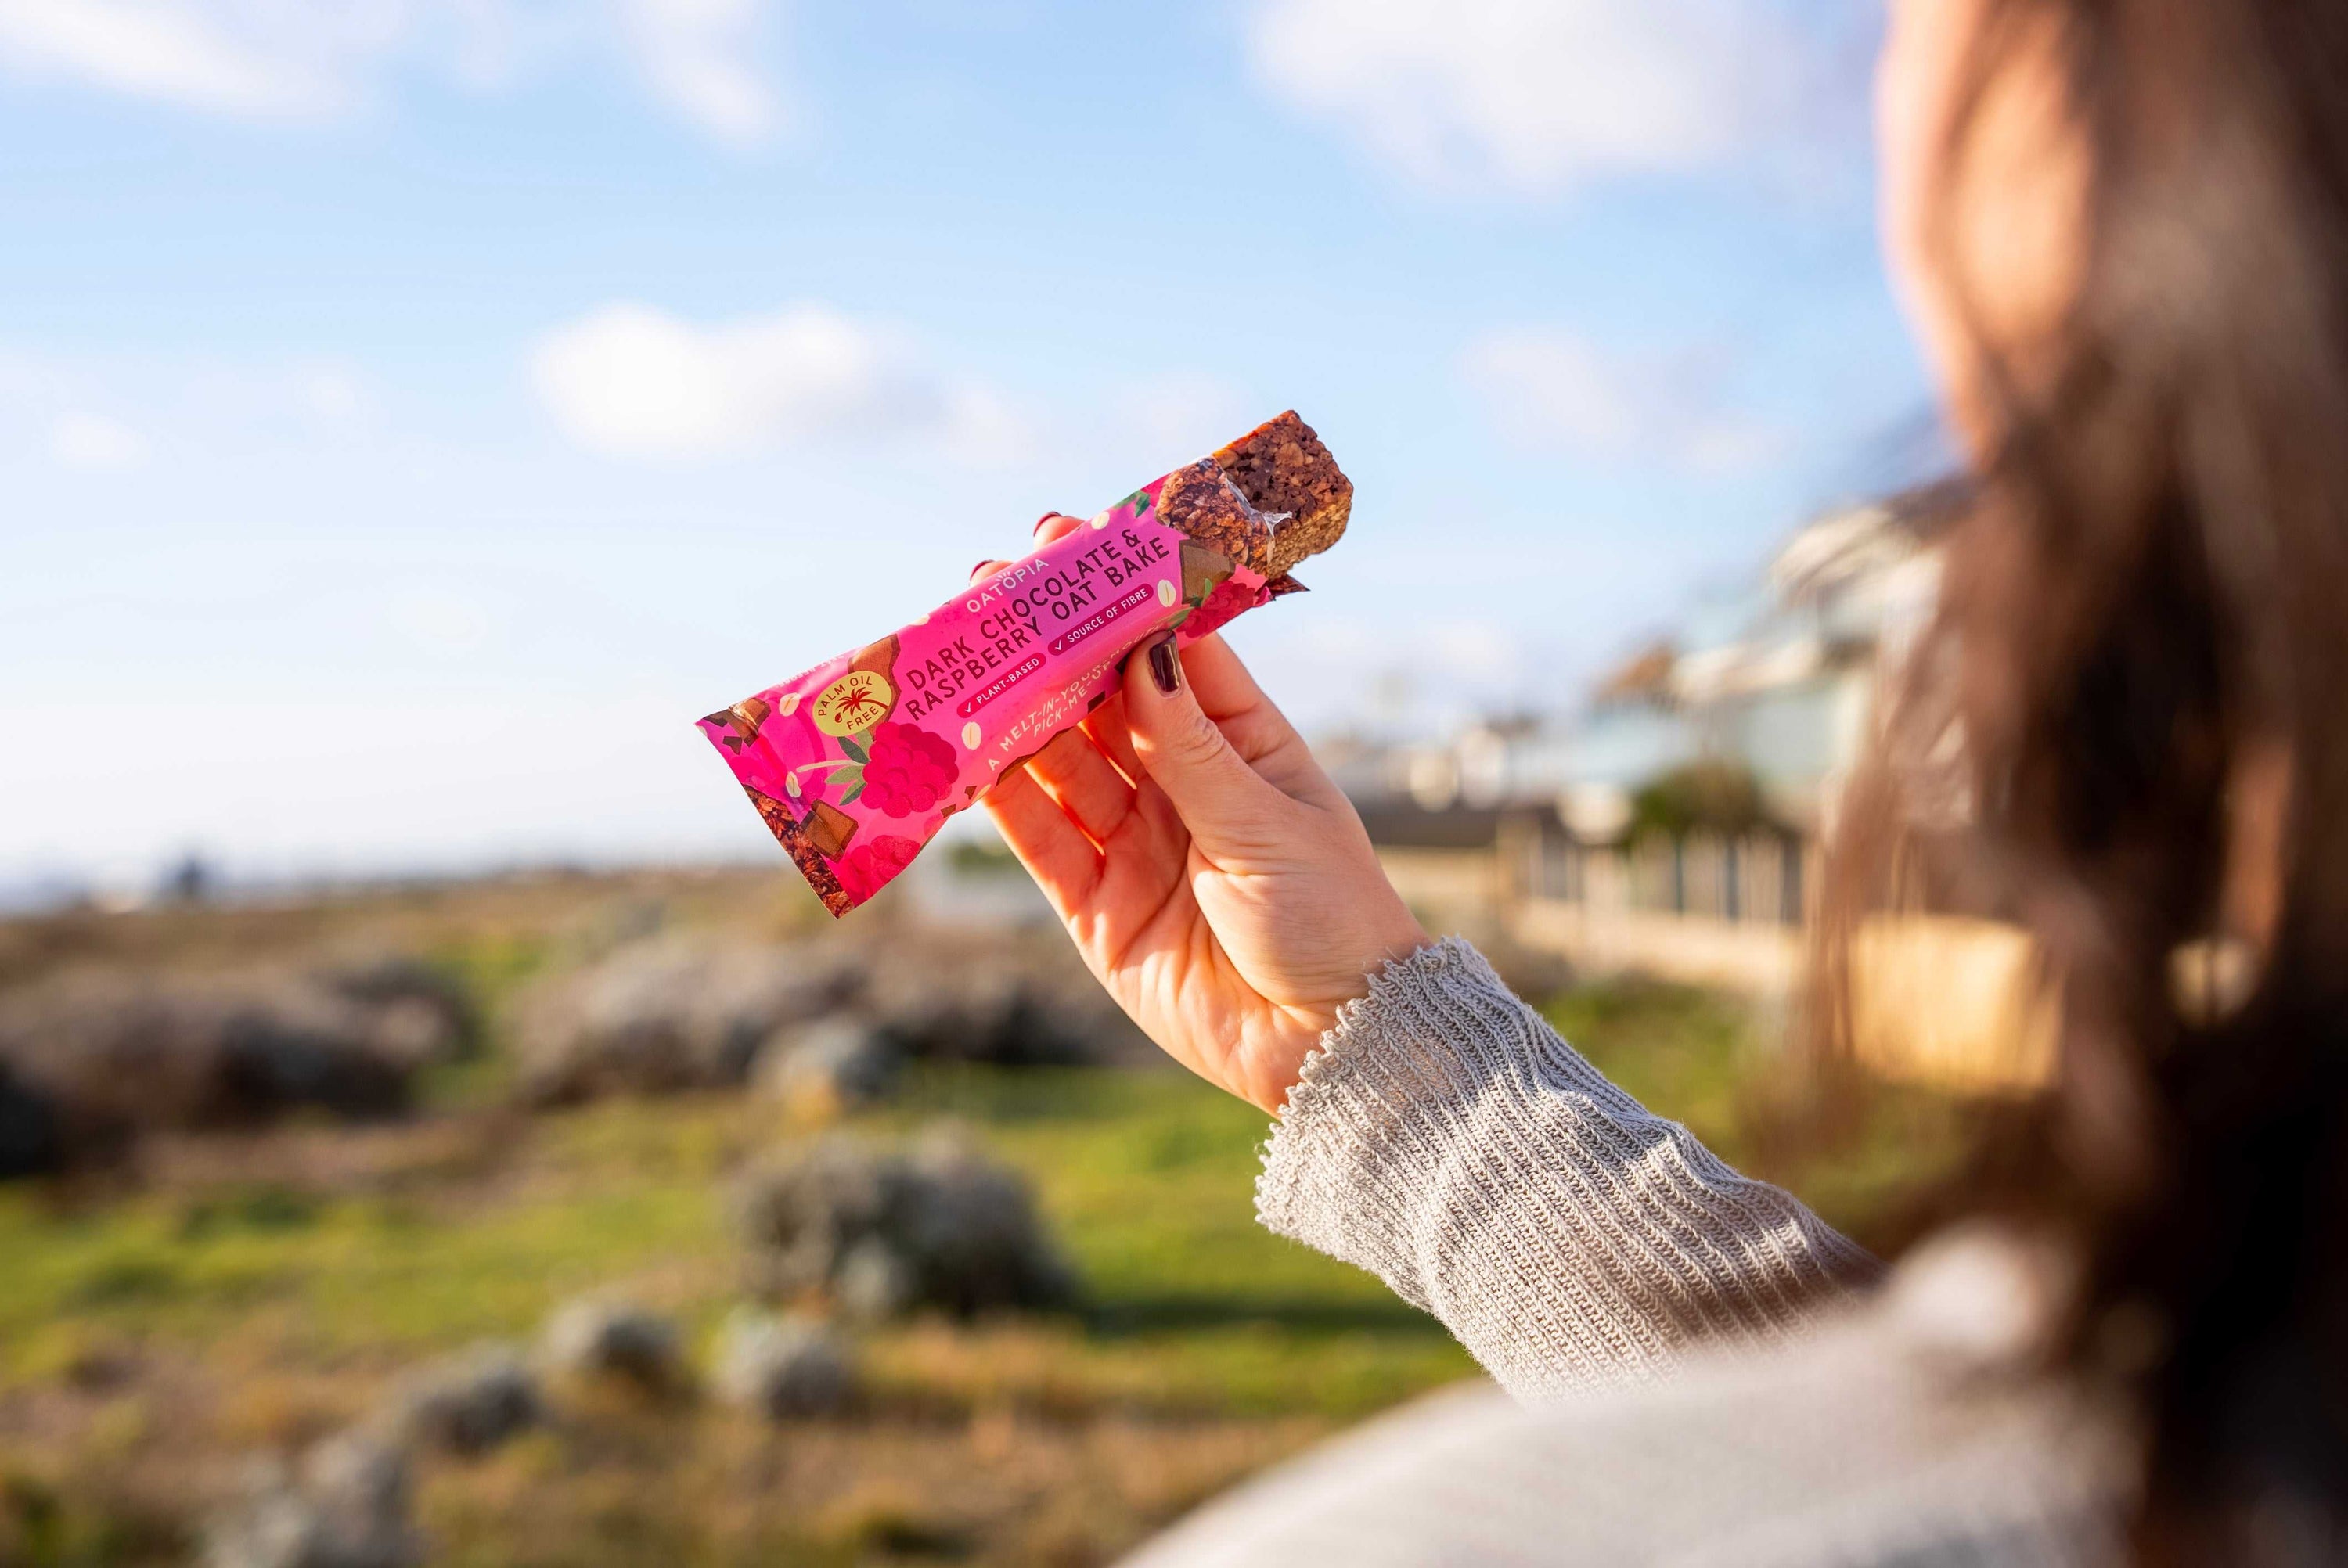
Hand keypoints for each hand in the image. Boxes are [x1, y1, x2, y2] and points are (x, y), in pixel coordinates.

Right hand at [972, 516, 1427, 1112]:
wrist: (1330, 1048)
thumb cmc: (1331, 919)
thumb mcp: (1264, 824)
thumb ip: (1189, 747)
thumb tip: (1142, 649)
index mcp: (1243, 744)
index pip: (1173, 651)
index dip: (1121, 599)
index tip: (1071, 546)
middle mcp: (1182, 784)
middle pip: (1100, 701)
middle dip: (1048, 649)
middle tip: (989, 591)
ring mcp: (1134, 842)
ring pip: (1059, 763)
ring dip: (1011, 714)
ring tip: (960, 660)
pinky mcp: (1095, 907)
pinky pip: (1037, 839)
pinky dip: (998, 799)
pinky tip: (962, 753)